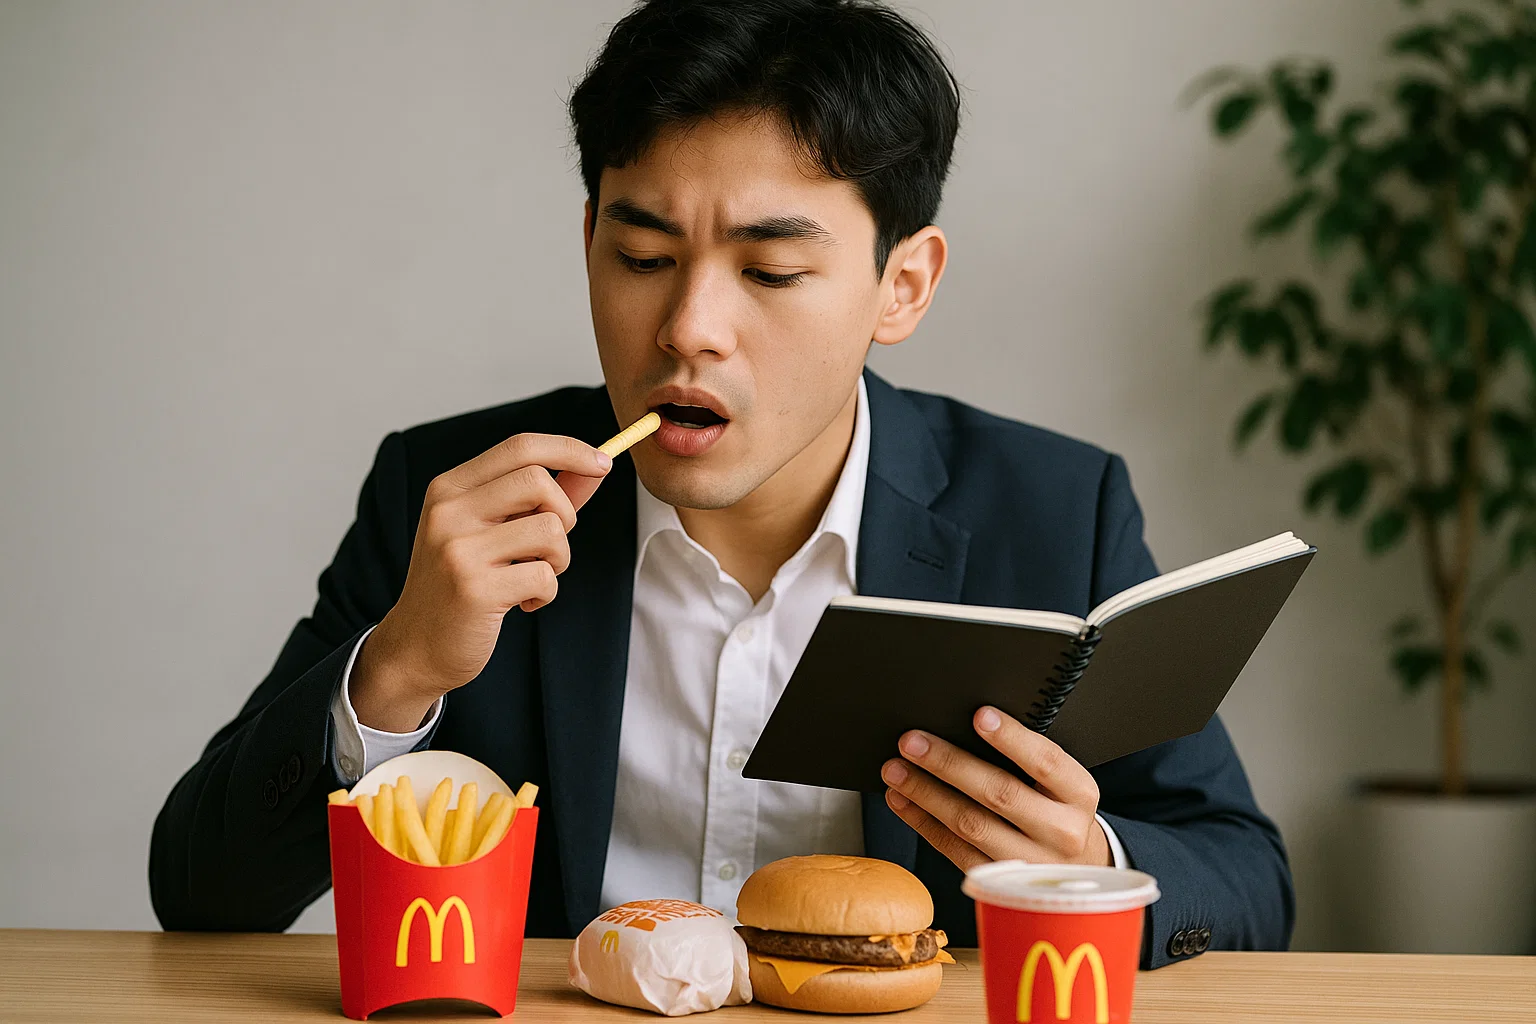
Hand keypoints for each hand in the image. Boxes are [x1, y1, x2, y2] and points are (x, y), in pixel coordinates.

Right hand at [351, 433, 611, 731]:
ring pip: (550, 530)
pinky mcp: (474, 589)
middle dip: (565, 513)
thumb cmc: (463, 584)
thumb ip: (539, 498)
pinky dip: (546, 592)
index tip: (602, 462)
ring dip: (559, 559)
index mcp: (450, 488)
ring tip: (534, 576)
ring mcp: (458, 549)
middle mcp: (449, 511)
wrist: (417, 647)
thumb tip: (594, 467)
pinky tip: (522, 603)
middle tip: (550, 547)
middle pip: (538, 480)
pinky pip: (544, 576)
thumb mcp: (491, 530)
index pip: (520, 446)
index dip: (569, 449)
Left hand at [882, 706, 1110, 870]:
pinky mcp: (1001, 883)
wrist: (1079, 871)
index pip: (1046, 762)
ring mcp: (1030, 863)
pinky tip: (903, 800)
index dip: (1012, 738)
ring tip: (896, 770)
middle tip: (912, 742)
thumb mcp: (1062, 784)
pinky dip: (923, 822)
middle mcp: (1061, 832)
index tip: (979, 715)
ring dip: (926, 793)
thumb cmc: (1059, 811)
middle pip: (999, 794)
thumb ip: (1027, 760)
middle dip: (949, 764)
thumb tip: (969, 724)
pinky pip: (955, 851)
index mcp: (1079, 795)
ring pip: (971, 825)